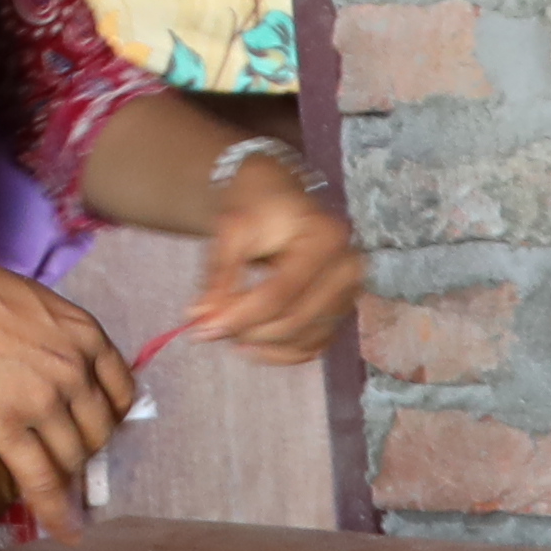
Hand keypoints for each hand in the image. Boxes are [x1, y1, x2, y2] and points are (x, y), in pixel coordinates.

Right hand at [0, 242, 140, 530]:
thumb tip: (67, 374)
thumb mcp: (39, 304)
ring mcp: (43, 401)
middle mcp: (76, 370)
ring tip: (63, 494)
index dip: (112, 419)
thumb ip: (63, 340)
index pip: (122, 392)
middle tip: (71, 461)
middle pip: (100, 432)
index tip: (101, 432)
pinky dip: (56, 510)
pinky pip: (41, 478)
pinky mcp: (7, 426)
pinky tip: (64, 529)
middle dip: (88, 451)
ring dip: (68, 478)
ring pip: (73, 458)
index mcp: (87, 335)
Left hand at [195, 146, 362, 359]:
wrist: (276, 198)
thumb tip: (200, 320)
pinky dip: (281, 353)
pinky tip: (252, 346)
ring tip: (228, 334)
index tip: (203, 328)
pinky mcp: (342, 310)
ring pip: (305, 339)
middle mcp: (348, 266)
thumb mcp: (230, 230)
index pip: (281, 292)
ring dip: (263, 346)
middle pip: (296, 320)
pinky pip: (313, 346)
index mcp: (326, 236)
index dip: (241, 315)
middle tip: (210, 329)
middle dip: (249, 332)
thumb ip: (218, 277)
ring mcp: (350, 291)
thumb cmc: (255, 205)